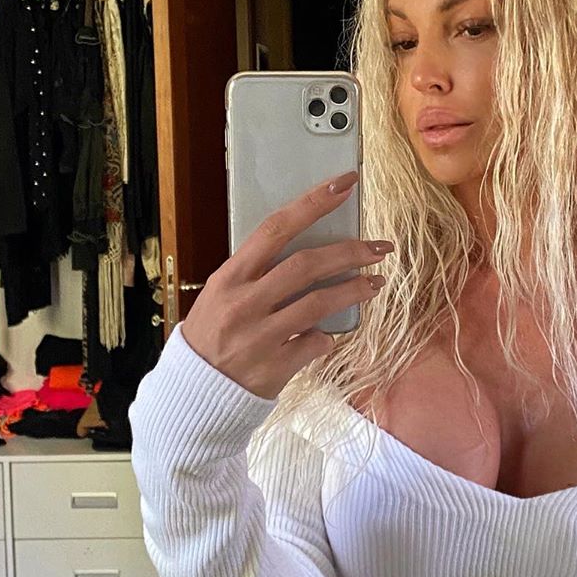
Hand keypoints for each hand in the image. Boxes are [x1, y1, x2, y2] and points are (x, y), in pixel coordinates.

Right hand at [180, 171, 394, 398]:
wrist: (196, 390)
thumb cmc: (213, 335)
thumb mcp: (222, 295)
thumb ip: (257, 275)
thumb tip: (307, 252)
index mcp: (230, 278)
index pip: (276, 229)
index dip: (312, 204)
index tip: (344, 185)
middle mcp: (245, 303)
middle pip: (306, 265)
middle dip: (349, 252)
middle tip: (379, 247)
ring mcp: (260, 336)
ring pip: (319, 304)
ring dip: (354, 290)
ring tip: (375, 283)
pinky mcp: (275, 367)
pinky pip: (315, 344)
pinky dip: (327, 337)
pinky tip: (329, 334)